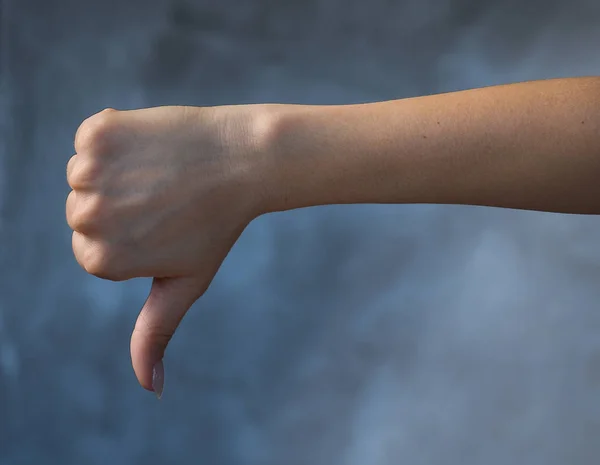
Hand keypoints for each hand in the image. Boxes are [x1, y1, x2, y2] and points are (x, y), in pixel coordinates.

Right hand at [66, 106, 267, 396]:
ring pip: (85, 174)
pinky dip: (117, 137)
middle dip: (121, 205)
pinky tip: (155, 145)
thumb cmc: (216, 227)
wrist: (244, 161)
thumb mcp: (184, 283)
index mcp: (101, 259)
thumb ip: (155, 333)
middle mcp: (87, 216)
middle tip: (167, 198)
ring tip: (162, 173)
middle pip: (83, 212)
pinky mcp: (99, 131)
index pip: (91, 248)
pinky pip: (91, 138)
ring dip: (118, 171)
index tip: (165, 227)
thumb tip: (150, 388)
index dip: (131, 237)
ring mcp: (92, 171)